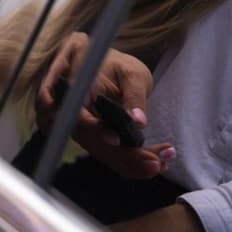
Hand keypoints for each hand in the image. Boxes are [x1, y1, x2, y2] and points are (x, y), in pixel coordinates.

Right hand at [35, 32, 175, 179]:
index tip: (118, 141)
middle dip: (126, 156)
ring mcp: (78, 129)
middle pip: (93, 141)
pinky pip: (105, 155)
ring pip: (100, 152)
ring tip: (160, 163)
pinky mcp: (88, 139)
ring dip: (129, 163)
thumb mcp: (131, 73)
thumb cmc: (116, 66)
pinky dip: (126, 163)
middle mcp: (71, 114)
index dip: (97, 131)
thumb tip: (138, 121)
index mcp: (77, 91)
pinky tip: (149, 165)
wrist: (102, 68)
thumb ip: (134, 95)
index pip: (80, 117)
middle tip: (157, 162)